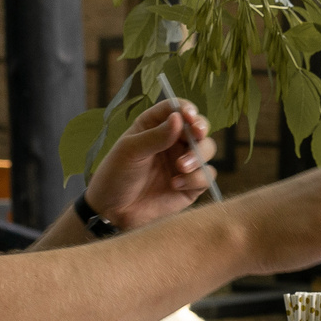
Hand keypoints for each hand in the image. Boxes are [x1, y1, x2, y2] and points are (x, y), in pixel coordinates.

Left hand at [84, 98, 217, 230]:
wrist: (113, 212)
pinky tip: (176, 185)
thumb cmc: (116, 175)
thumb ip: (156, 136)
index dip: (187, 109)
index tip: (189, 116)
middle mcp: (173, 141)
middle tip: (197, 134)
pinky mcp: (191, 185)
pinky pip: (207, 176)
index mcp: (155, 126)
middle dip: (200, 130)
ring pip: (207, 149)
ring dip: (199, 155)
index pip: (177, 109)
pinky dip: (197, 178)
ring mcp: (184, 163)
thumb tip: (179, 118)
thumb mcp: (131, 151)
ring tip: (180, 167)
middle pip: (198, 127)